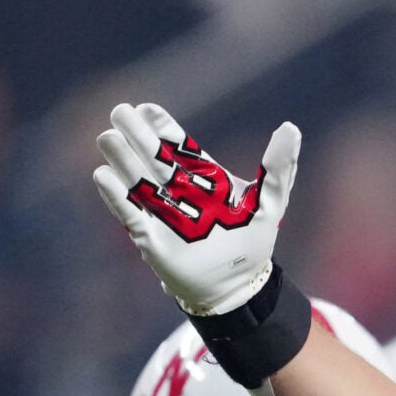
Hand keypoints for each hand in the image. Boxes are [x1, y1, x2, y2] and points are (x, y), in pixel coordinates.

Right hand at [91, 102, 298, 316]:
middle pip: (153, 157)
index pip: (177, 146)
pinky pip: (130, 213)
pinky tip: (104, 175)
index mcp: (201, 178)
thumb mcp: (272, 202)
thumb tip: (291, 128)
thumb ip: (279, 166)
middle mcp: (176, 190)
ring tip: (108, 137)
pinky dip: (117, 196)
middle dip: (137, 136)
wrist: (238, 287)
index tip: (146, 108)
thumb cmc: (252, 243)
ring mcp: (161, 212)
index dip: (161, 126)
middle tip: (120, 112)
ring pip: (137, 180)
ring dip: (123, 159)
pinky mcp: (150, 238)